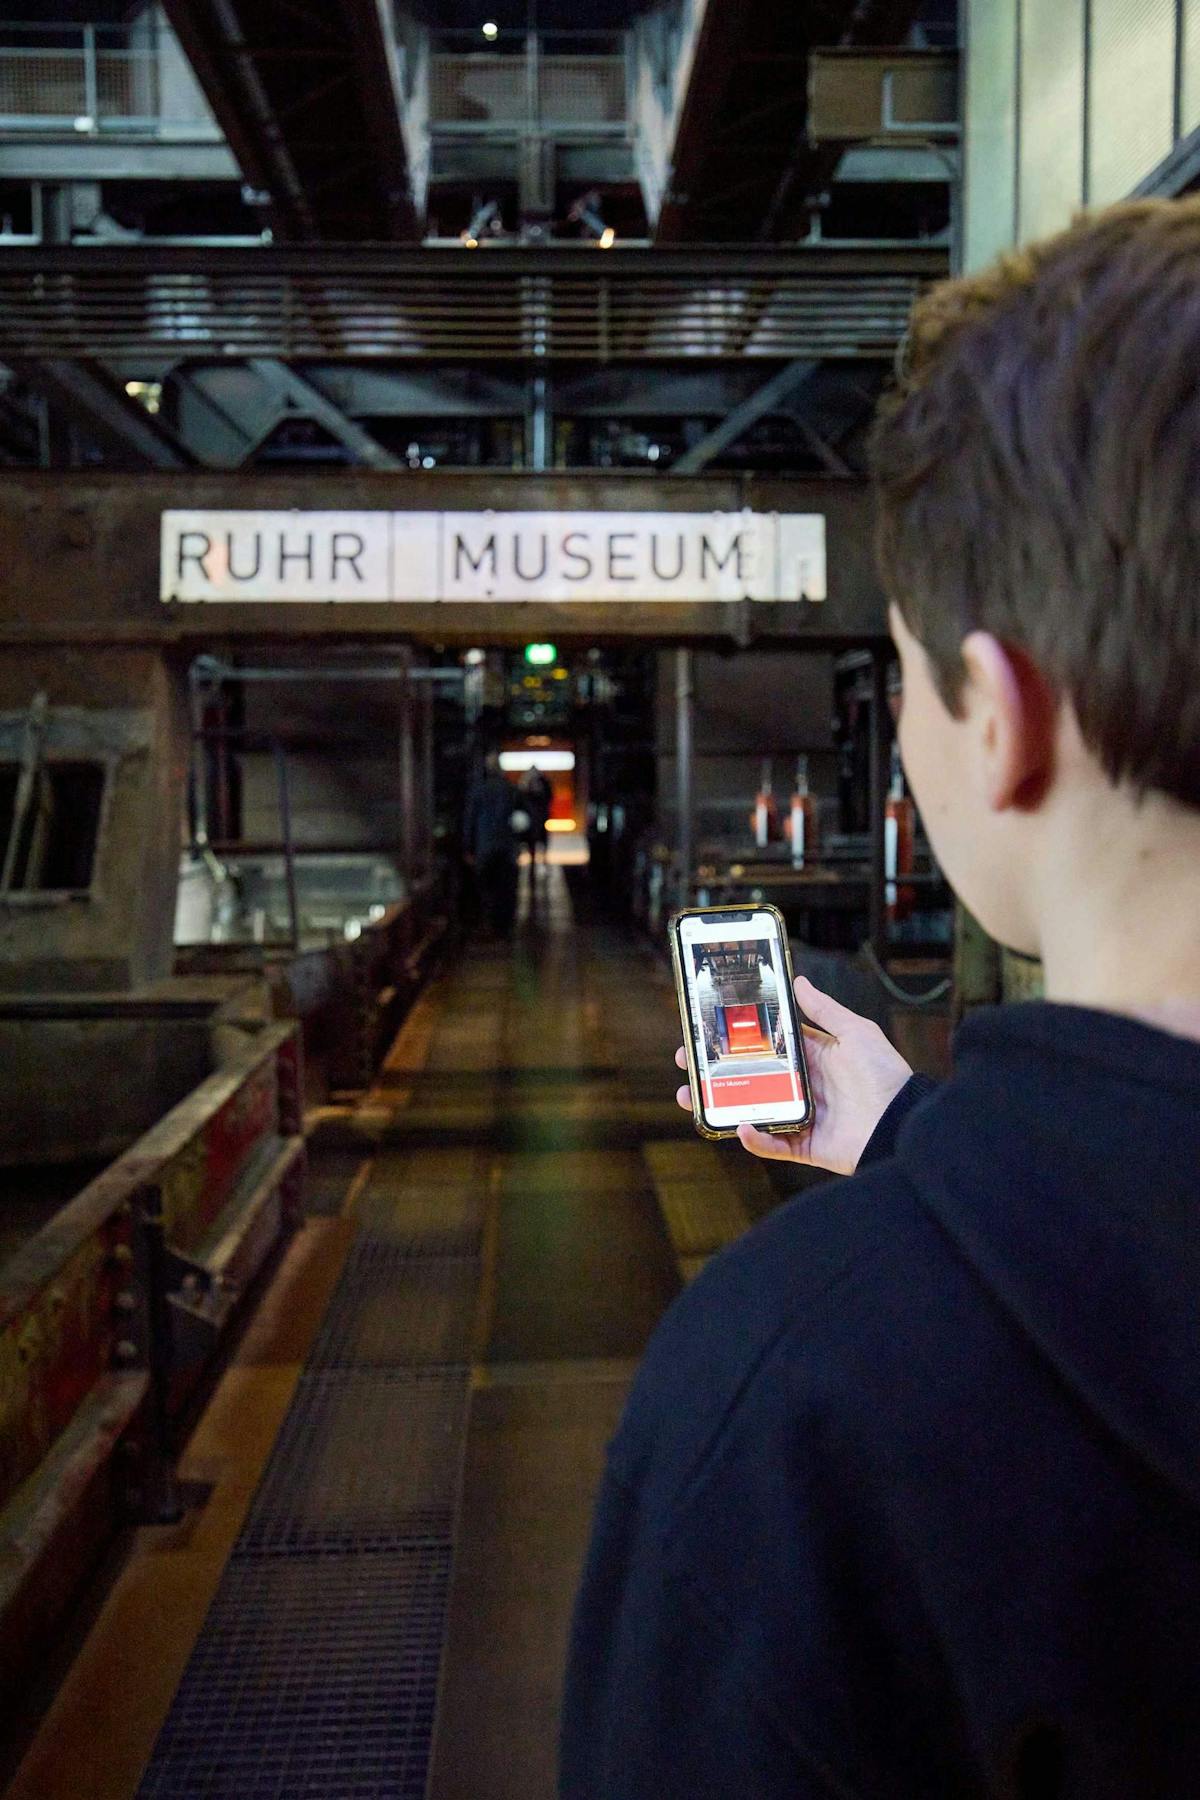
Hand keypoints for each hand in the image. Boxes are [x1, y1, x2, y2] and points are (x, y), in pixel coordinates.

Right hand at [675, 975, 912, 1174]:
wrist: (904, 1123)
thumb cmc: (885, 1074)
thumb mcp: (856, 1032)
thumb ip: (825, 1010)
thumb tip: (799, 980)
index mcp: (812, 1056)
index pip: (765, 1044)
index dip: (735, 1038)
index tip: (706, 1030)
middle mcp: (802, 1085)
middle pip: (748, 1077)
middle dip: (714, 1070)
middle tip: (687, 1062)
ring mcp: (800, 1116)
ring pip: (750, 1109)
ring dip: (719, 1104)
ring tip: (690, 1097)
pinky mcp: (804, 1145)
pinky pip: (772, 1143)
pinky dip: (753, 1138)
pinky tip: (738, 1125)